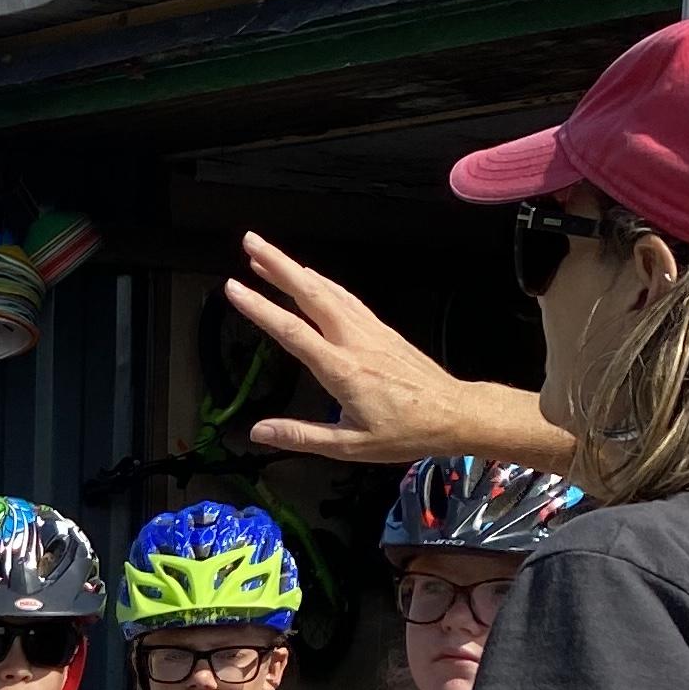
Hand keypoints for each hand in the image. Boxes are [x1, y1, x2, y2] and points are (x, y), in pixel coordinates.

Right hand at [225, 235, 562, 468]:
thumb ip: (301, 436)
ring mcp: (369, 330)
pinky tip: (310, 276)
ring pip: (327, 290)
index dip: (260, 308)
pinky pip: (345, 297)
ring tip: (268, 255)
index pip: (292, 332)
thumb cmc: (406, 431)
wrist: (453, 413)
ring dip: (296, 268)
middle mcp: (355, 341)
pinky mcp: (380, 329)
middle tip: (250, 243)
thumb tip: (259, 432)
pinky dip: (322, 282)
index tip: (235, 288)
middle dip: (277, 264)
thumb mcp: (350, 446)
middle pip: (310, 293)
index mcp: (343, 370)